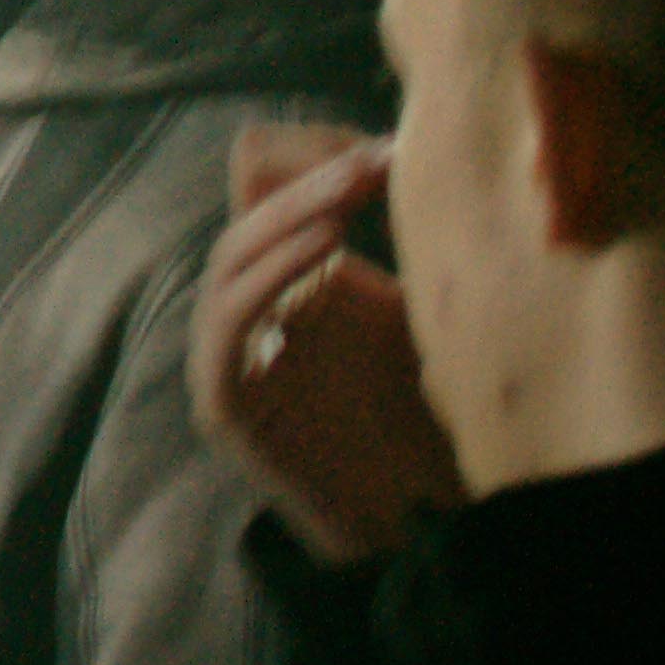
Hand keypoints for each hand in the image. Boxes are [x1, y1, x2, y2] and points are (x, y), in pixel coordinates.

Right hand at [192, 123, 463, 562]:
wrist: (418, 519)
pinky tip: (328, 247)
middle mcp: (253, 302)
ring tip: (353, 190)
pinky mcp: (226, 398)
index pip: (270, 180)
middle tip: (377, 158)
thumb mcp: (426, 307)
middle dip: (311, 171)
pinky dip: (271, 272)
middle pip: (247, 204)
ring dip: (292, 211)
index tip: (391, 145)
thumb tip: (438, 150)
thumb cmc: (432, 415)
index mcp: (292, 273)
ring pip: (232, 252)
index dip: (317, 152)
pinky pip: (227, 319)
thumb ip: (415, 241)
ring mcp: (231, 350)